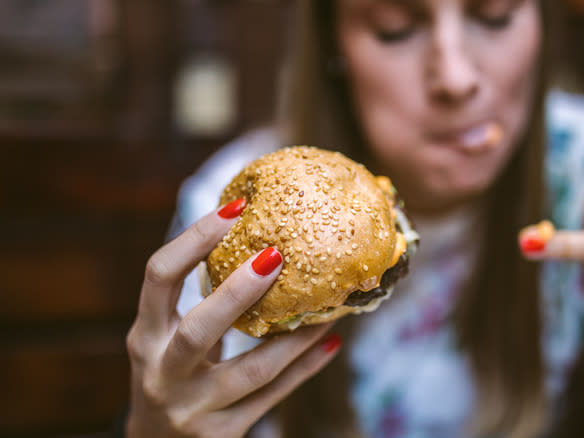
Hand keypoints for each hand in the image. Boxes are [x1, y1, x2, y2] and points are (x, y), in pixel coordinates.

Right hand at [126, 200, 340, 437]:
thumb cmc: (172, 376)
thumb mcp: (167, 340)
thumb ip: (200, 304)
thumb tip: (260, 243)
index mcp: (145, 335)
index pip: (159, 276)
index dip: (193, 239)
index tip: (234, 209)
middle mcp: (161, 371)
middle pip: (198, 328)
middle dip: (238, 292)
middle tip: (276, 255)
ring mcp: (191, 408)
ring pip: (251, 371)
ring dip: (295, 337)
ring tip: (328, 309)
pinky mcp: (220, 435)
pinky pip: (272, 398)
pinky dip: (304, 368)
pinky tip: (330, 342)